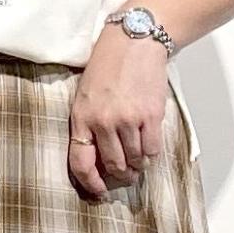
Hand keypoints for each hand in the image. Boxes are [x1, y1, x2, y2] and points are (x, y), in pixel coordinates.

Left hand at [67, 22, 169, 198]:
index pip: (80, 162)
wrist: (134, 41)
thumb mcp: (86, 95)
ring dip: (138, 166)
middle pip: (113, 165)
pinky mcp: (150, 115)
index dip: (90, 183)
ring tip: (139, 160)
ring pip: (135, 160)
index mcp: (82, 117)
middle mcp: (103, 121)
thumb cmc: (109, 65)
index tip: (99, 191)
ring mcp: (128, 119)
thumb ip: (88, 125)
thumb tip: (97, 158)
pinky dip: (151, 154)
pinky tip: (149, 148)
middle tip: (126, 175)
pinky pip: (152, 149)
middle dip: (121, 175)